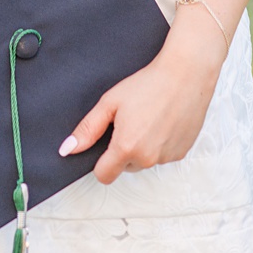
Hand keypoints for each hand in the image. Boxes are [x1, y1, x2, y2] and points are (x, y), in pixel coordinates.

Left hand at [60, 30, 224, 181]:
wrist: (184, 77)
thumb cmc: (147, 86)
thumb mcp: (109, 103)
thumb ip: (88, 129)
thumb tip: (68, 149)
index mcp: (126, 148)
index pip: (104, 175)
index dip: (99, 163)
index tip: (102, 145)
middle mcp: (148, 159)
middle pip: (124, 166)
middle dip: (121, 150)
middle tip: (127, 121)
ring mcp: (167, 158)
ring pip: (144, 161)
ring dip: (141, 147)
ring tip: (146, 118)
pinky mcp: (182, 153)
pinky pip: (162, 156)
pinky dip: (158, 144)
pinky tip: (161, 122)